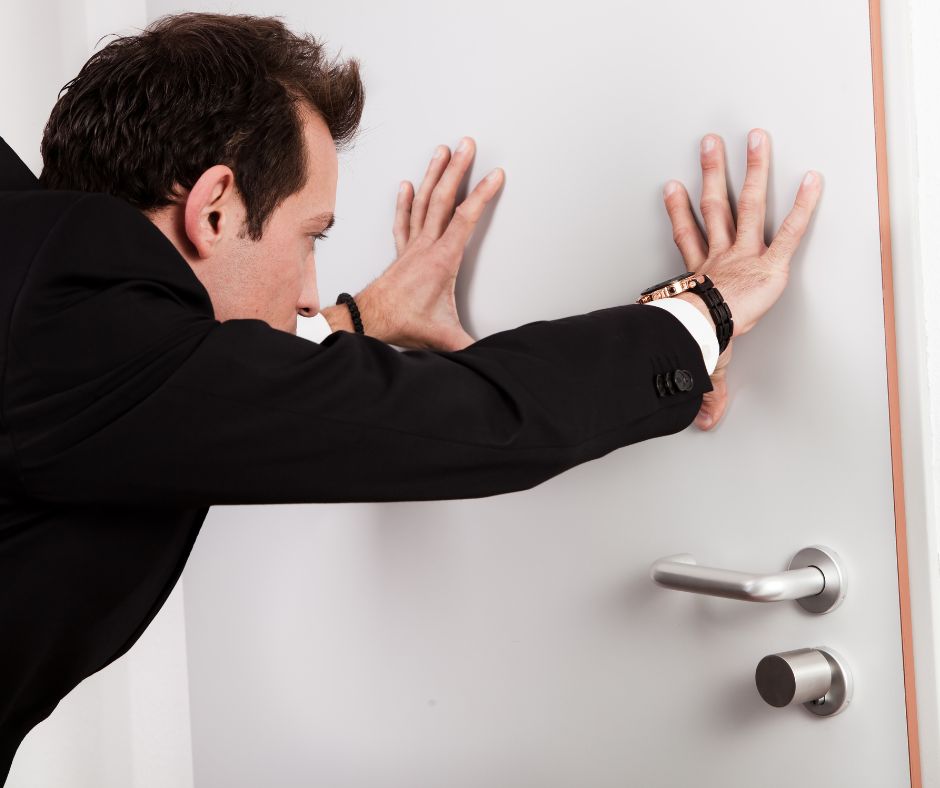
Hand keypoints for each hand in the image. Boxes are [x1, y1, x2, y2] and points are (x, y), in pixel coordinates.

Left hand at [341, 137, 503, 349]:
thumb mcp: (446, 338)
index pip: (466, 219)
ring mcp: (411, 246)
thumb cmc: (403, 323)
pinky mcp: (400, 252)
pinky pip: (403, 220)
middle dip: (457, 168)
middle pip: (443, 198)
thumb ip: (474, 346)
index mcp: (442, 260)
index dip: (482, 195)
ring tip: (442, 151)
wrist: (368, 321)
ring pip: (423, 202)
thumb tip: (494, 354)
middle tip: (467, 144)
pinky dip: (404, 200)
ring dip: (433, 174)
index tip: (496, 175)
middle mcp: (426, 247)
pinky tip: (406, 184)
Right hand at [662, 128, 821, 429]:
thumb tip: (704, 421)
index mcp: (700, 275)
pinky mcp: (771, 260)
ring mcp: (745, 253)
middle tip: (711, 145)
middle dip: (713, 173)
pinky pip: (790, 229)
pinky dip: (804, 205)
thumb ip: (708, 386)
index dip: (680, 212)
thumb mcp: (701, 360)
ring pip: (747, 203)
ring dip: (751, 170)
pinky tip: (813, 179)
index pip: (689, 237)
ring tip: (754, 139)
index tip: (672, 188)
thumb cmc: (697, 338)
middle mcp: (721, 256)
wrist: (704, 330)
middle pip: (716, 206)